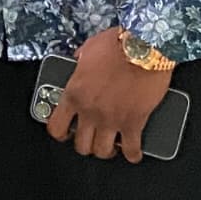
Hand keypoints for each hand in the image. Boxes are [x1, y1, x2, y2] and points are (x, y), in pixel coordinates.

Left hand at [46, 28, 171, 163]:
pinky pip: (130, 149)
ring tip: (111, 145)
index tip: (66, 132)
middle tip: (92, 139)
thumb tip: (77, 63)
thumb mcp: (87, 49)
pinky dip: (132, 154)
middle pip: (81, 145)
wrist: (144, 47)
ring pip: (102, 151)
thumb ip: (79, 62)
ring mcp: (111, 119)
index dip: (61, 133)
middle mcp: (90, 111)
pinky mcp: (134, 122)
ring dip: (106, 151)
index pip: (56, 126)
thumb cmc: (117, 45)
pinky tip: (132, 153)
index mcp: (74, 94)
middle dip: (86, 144)